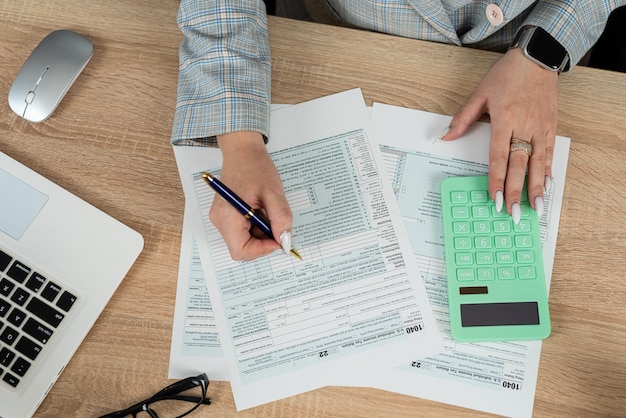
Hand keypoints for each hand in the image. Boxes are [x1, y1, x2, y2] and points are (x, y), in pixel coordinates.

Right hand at [210, 131, 292, 260]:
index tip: (279, 239)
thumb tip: (285, 241)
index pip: (241, 250)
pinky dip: (255, 227)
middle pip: (242, 248)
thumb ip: (281, 219)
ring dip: (260, 234)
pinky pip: (241, 231)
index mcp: (228, 216)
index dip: (262, 249)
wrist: (242, 151)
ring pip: (243, 241)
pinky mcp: (225, 215)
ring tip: (267, 211)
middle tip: (275, 224)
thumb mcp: (274, 193)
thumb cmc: (255, 167)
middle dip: (262, 242)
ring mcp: (220, 218)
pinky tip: (261, 211)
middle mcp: (220, 220)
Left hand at [441, 48, 557, 220]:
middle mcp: (524, 125)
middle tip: (514, 212)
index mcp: (504, 119)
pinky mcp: (551, 125)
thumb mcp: (480, 93)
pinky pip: (550, 152)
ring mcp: (540, 126)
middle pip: (519, 164)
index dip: (496, 179)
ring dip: (536, 187)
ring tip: (536, 207)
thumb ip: (463, 118)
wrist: (537, 58)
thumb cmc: (507, 74)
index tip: (495, 198)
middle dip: (516, 191)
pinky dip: (548, 170)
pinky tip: (547, 185)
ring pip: (538, 162)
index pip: (498, 156)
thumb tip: (445, 136)